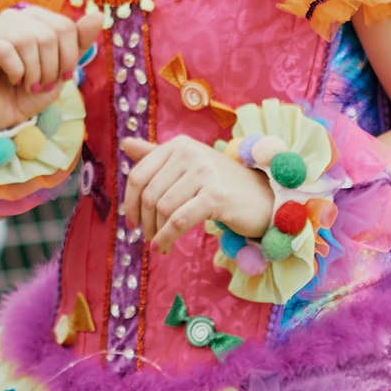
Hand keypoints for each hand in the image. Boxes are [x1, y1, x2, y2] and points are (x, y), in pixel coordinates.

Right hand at [0, 6, 84, 130]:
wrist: (3, 116)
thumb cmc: (30, 91)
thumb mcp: (61, 69)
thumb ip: (79, 43)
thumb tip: (98, 15)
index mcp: (35, 18)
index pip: (65, 27)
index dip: (68, 57)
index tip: (61, 77)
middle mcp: (13, 17)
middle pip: (47, 35)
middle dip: (51, 68)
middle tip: (42, 85)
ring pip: (26, 41)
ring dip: (34, 72)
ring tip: (29, 85)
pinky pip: (4, 51)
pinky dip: (16, 71)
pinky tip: (13, 79)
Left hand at [123, 134, 273, 245]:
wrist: (264, 198)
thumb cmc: (221, 184)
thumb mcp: (188, 166)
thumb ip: (157, 156)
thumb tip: (126, 144)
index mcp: (179, 144)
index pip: (139, 174)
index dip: (130, 203)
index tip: (132, 223)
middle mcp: (190, 152)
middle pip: (150, 194)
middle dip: (145, 222)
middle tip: (148, 238)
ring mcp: (204, 172)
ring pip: (163, 208)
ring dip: (156, 233)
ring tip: (161, 245)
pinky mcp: (215, 195)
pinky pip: (179, 221)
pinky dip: (167, 237)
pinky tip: (164, 247)